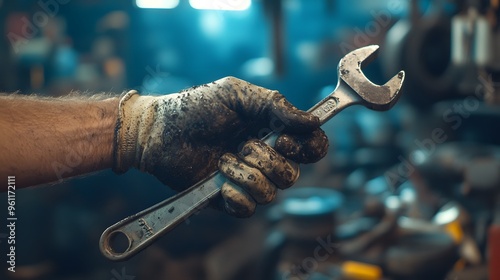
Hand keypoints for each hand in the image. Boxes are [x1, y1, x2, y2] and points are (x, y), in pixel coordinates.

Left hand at [113, 77, 327, 216]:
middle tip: (245, 145)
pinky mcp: (227, 199)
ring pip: (271, 193)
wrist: (159, 130)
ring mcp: (246, 180)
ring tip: (223, 159)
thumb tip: (313, 121)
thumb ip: (276, 105)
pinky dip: (237, 195)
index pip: (310, 147)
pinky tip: (219, 181)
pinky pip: (248, 209)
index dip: (309, 149)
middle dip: (269, 161)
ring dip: (247, 175)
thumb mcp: (237, 95)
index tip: (285, 140)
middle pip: (293, 175)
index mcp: (272, 132)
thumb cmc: (196, 107)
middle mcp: (264, 158)